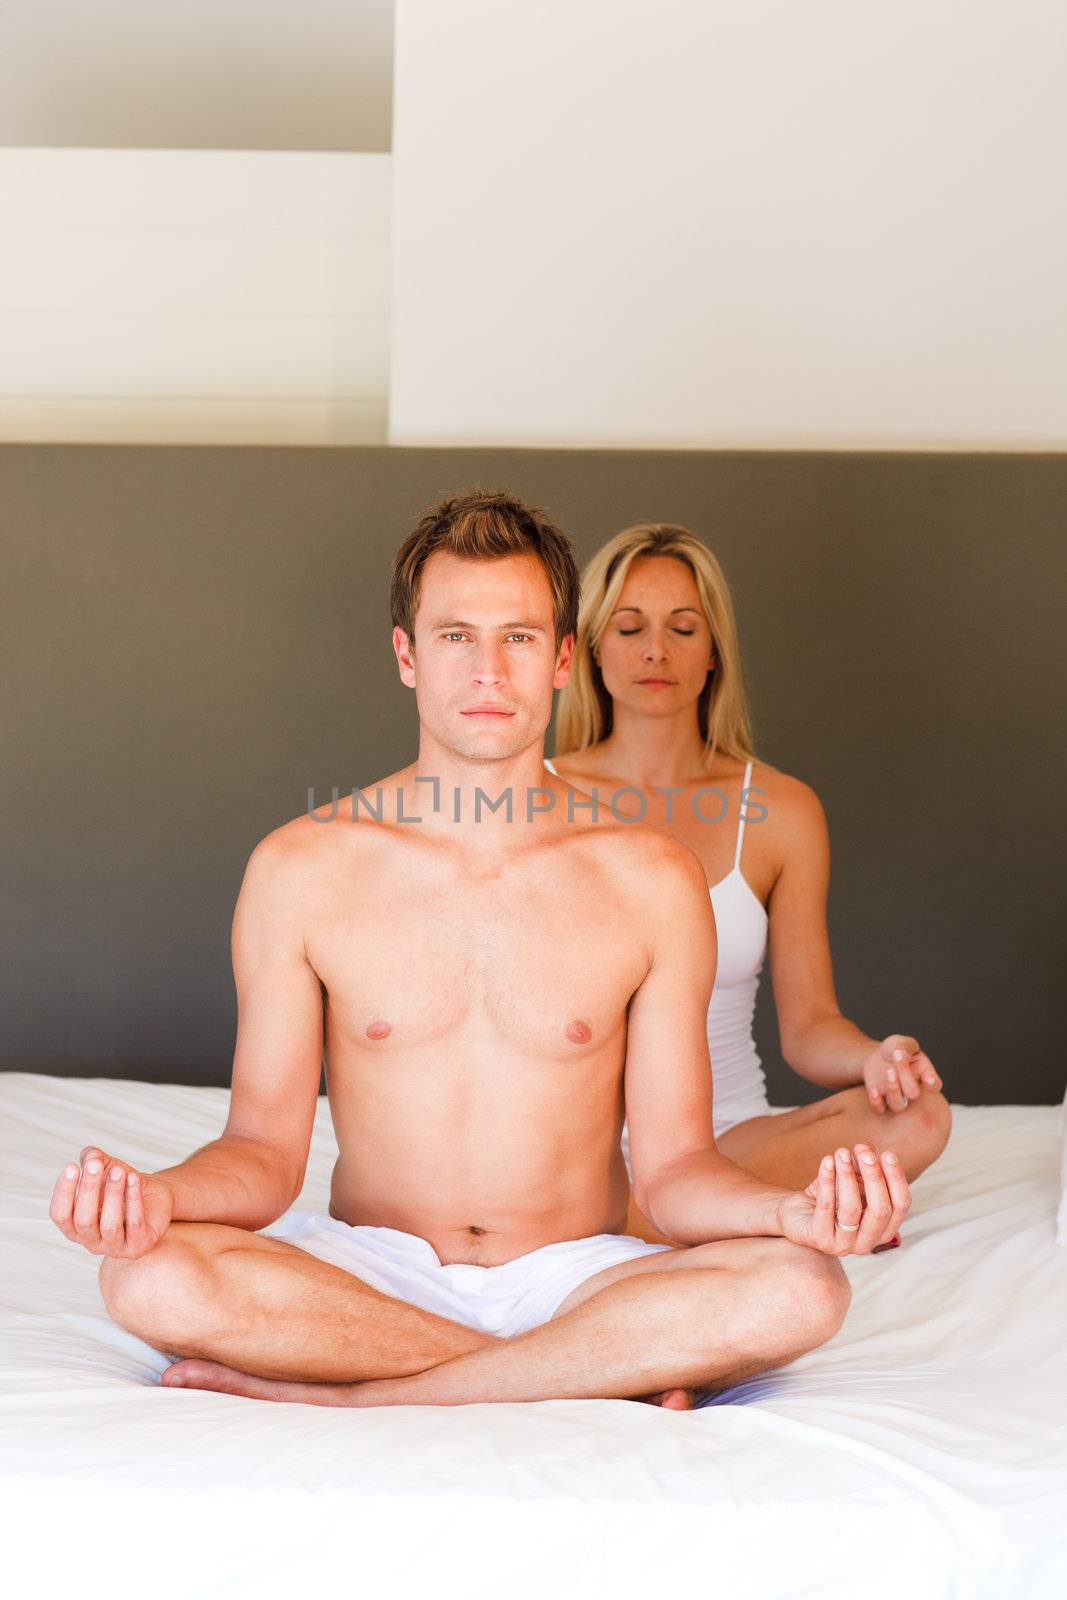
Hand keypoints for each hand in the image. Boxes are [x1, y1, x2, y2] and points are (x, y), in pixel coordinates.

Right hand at [49, 1144, 173, 1258]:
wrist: (154, 1198)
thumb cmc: (123, 1186)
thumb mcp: (105, 1169)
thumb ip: (94, 1161)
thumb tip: (90, 1155)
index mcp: (76, 1228)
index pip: (60, 1215)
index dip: (63, 1192)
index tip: (72, 1167)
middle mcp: (91, 1242)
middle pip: (84, 1220)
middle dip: (88, 1190)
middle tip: (95, 1165)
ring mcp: (115, 1248)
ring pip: (110, 1225)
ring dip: (113, 1195)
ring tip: (118, 1171)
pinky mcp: (138, 1247)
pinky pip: (135, 1224)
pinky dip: (134, 1199)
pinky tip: (134, 1178)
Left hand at [777, 1142, 910, 1255]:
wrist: (798, 1214)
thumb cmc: (832, 1197)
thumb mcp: (852, 1180)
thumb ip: (863, 1167)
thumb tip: (868, 1149)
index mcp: (883, 1230)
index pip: (900, 1206)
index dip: (897, 1179)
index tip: (888, 1154)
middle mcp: (867, 1243)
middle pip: (880, 1210)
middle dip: (874, 1177)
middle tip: (864, 1153)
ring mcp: (843, 1245)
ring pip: (852, 1209)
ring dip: (847, 1176)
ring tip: (841, 1152)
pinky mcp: (819, 1240)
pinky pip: (826, 1207)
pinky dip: (827, 1180)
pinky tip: (827, 1161)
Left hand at [862, 1034, 942, 1113]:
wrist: (877, 1055)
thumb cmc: (895, 1049)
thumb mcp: (901, 1042)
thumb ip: (905, 1047)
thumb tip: (902, 1054)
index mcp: (924, 1074)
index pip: (934, 1084)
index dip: (932, 1083)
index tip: (929, 1079)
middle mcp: (912, 1089)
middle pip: (914, 1093)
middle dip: (906, 1079)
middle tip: (897, 1059)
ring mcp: (896, 1096)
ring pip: (898, 1105)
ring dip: (893, 1090)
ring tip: (889, 1071)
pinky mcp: (880, 1099)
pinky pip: (879, 1107)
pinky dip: (876, 1100)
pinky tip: (874, 1088)